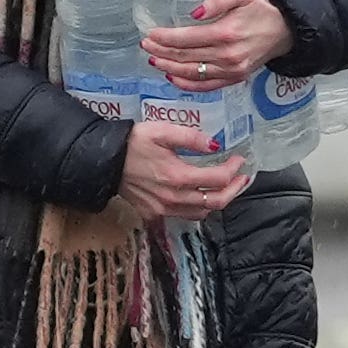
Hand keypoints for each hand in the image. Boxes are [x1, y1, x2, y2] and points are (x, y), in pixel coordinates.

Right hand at [119, 122, 250, 223]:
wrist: (104, 161)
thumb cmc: (133, 143)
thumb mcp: (162, 131)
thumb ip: (191, 137)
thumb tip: (215, 144)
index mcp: (177, 176)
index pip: (218, 179)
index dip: (234, 170)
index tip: (239, 160)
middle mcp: (173, 198)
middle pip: (216, 202)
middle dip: (235, 190)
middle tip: (242, 178)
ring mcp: (163, 210)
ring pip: (202, 213)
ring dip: (218, 200)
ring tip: (226, 186)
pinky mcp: (154, 215)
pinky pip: (184, 216)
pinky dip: (199, 208)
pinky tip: (201, 195)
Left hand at [143, 0, 292, 89]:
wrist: (285, 30)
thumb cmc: (260, 9)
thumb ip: (217, 0)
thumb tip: (193, 13)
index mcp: (226, 33)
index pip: (186, 38)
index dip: (165, 38)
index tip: (150, 34)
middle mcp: (227, 56)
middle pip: (185, 57)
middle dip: (162, 52)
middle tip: (146, 46)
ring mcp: (231, 71)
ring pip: (192, 73)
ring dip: (169, 68)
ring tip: (154, 60)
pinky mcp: (234, 79)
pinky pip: (206, 86)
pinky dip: (186, 84)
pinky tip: (172, 77)